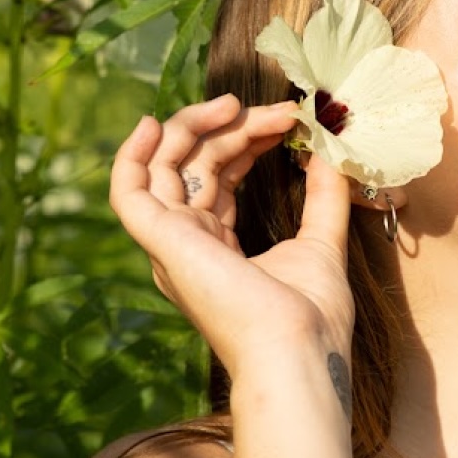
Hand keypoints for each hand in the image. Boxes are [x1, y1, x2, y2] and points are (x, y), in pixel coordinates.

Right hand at [109, 94, 356, 376]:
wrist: (297, 353)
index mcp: (217, 251)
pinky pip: (128, 190)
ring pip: (163, 167)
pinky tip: (150, 123)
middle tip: (280, 112)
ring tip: (236, 104)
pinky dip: (132, 154)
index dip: (246, 142)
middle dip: (234, 129)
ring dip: (197, 126)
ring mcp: (171, 245)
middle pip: (194, 165)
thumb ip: (324, 197)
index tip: (287, 120)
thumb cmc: (311, 319)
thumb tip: (329, 151)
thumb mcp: (323, 243)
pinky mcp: (161, 240)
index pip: (218, 179)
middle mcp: (187, 247)